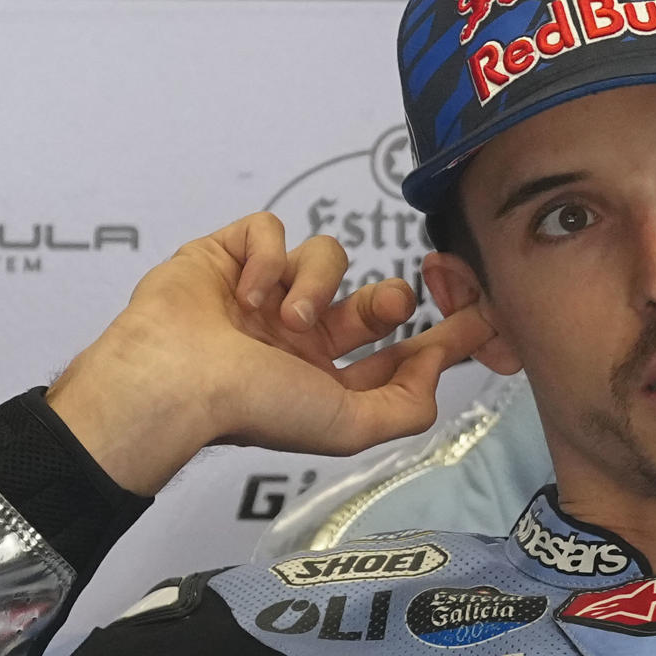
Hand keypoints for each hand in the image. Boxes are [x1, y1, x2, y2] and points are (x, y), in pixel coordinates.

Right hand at [47, 212, 494, 494]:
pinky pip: (268, 230)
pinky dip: (265, 257)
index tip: (479, 316)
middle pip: (369, 303)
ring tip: (284, 317)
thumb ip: (405, 407)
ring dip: (314, 284)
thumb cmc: (254, 408)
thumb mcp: (348, 426)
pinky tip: (245, 291)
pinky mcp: (226, 255)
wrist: (176, 379)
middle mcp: (295, 338)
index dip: (437, 338)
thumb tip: (434, 368)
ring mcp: (261, 293)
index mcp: (322, 381)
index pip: (393, 356)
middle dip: (389, 301)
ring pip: (323, 257)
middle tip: (390, 306)